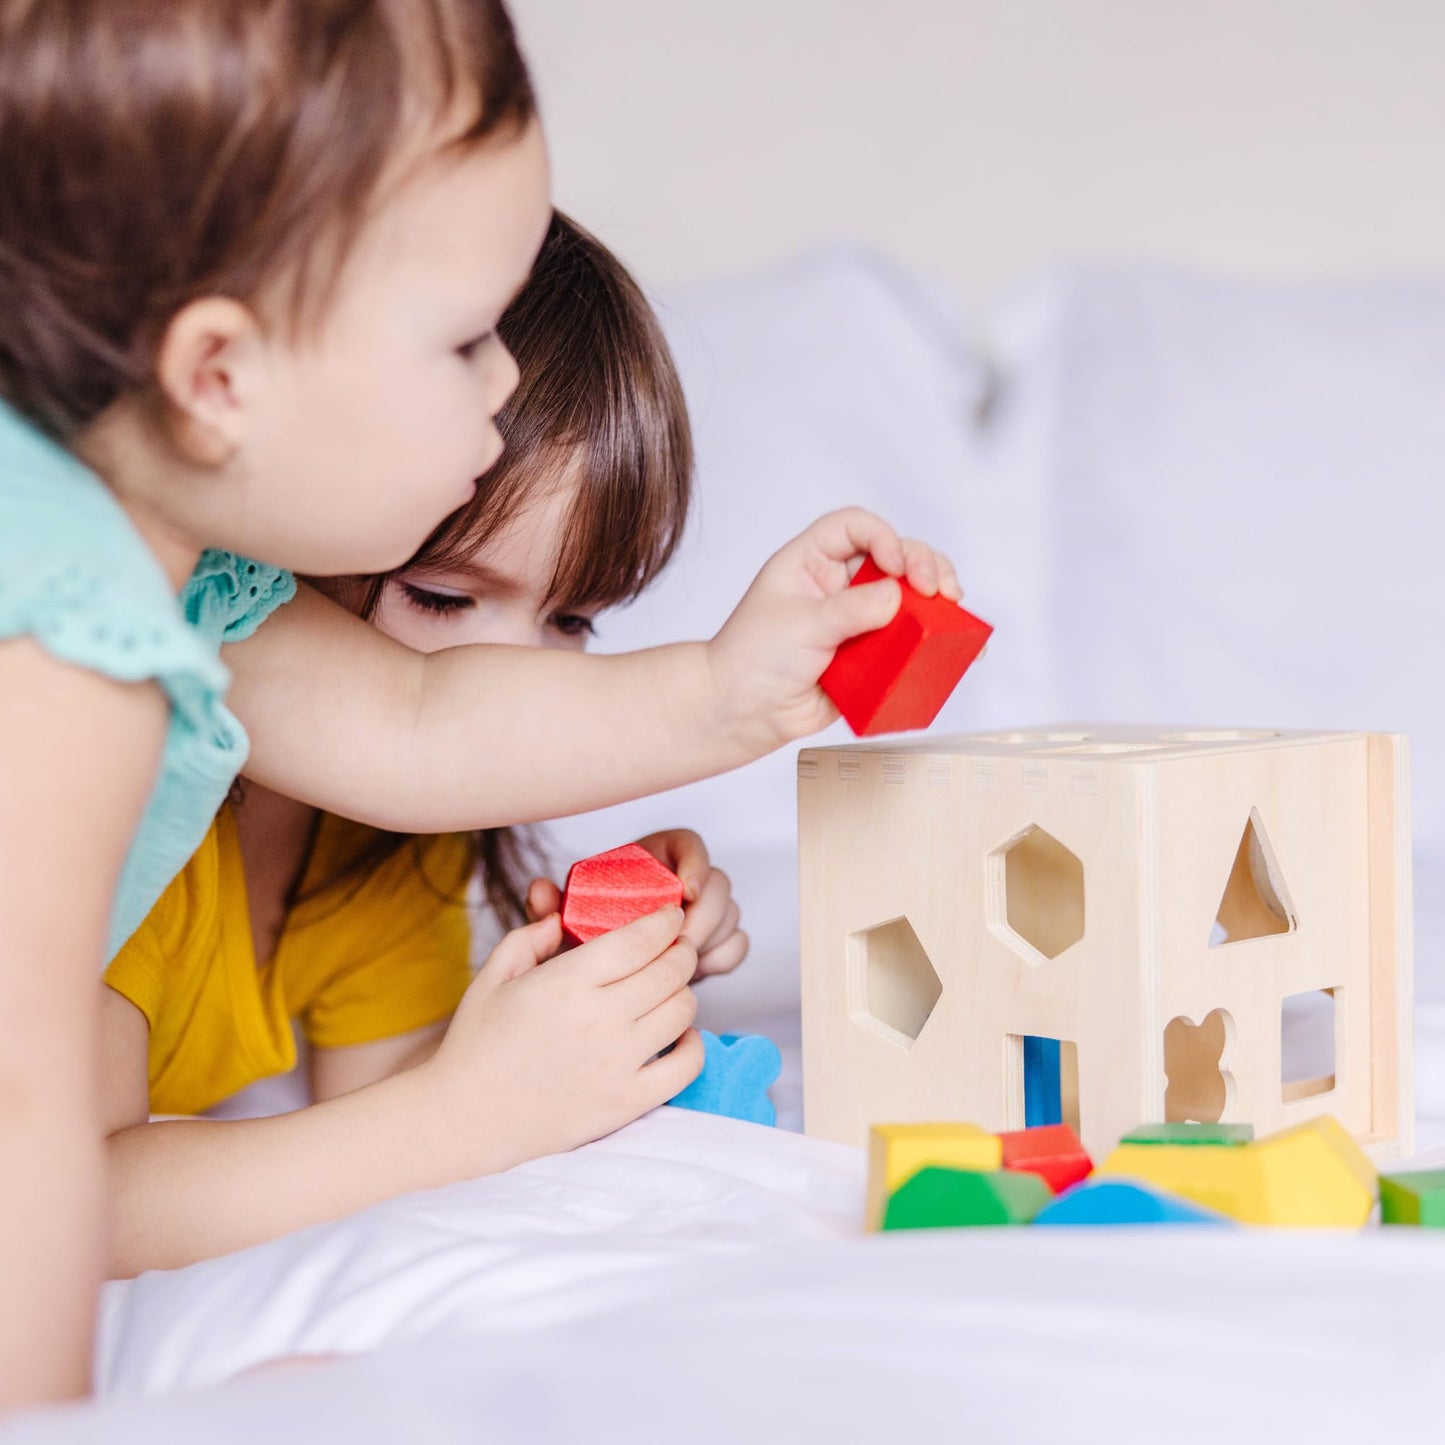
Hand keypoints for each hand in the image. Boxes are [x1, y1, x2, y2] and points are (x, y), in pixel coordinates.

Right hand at [422, 908, 702, 1172]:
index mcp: (566, 982)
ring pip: (683, 1010)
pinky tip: (679, 1035)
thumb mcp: (493, 976)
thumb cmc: (475, 1045)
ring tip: (669, 988)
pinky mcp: (625, 1102)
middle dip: (681, 949)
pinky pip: (687, 1067)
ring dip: (683, 991)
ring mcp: (616, 1064)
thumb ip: (530, 936)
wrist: (464, 1119)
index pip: (641, 939)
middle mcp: (598, 1019)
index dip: (665, 920)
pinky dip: (694, 1045)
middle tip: (676, 947)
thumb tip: (563, 917)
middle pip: (671, 970)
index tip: (669, 914)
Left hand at [527, 829, 748, 980]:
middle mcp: (686, 878)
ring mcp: (706, 910)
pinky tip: (698, 973)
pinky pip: (736, 943)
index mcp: (656, 857)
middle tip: (683, 942)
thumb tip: (539, 891)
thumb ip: (553, 904)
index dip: (696, 863)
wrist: (600, 961)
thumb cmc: (584, 927)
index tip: (686, 891)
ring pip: (730, 914)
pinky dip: (723, 957)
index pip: (690, 846)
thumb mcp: (567, 916)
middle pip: (719, 883)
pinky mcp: (716, 939)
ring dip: (712, 939)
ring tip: (686, 962)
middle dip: (706, 914)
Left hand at [705, 508, 961, 752]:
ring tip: (954, 611)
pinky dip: (932, 641)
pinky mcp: (870, 655)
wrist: (741, 714)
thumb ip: (849, 610)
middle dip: (923, 566)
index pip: (853, 528)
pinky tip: (953, 646)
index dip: (883, 537)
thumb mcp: (800, 625)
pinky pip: (907, 642)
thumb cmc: (751, 659)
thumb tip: (896, 596)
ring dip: (935, 601)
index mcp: (810, 561)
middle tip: (938, 590)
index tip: (896, 567)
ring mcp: (856, 619)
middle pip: (893, 557)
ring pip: (907, 598)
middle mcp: (837, 584)